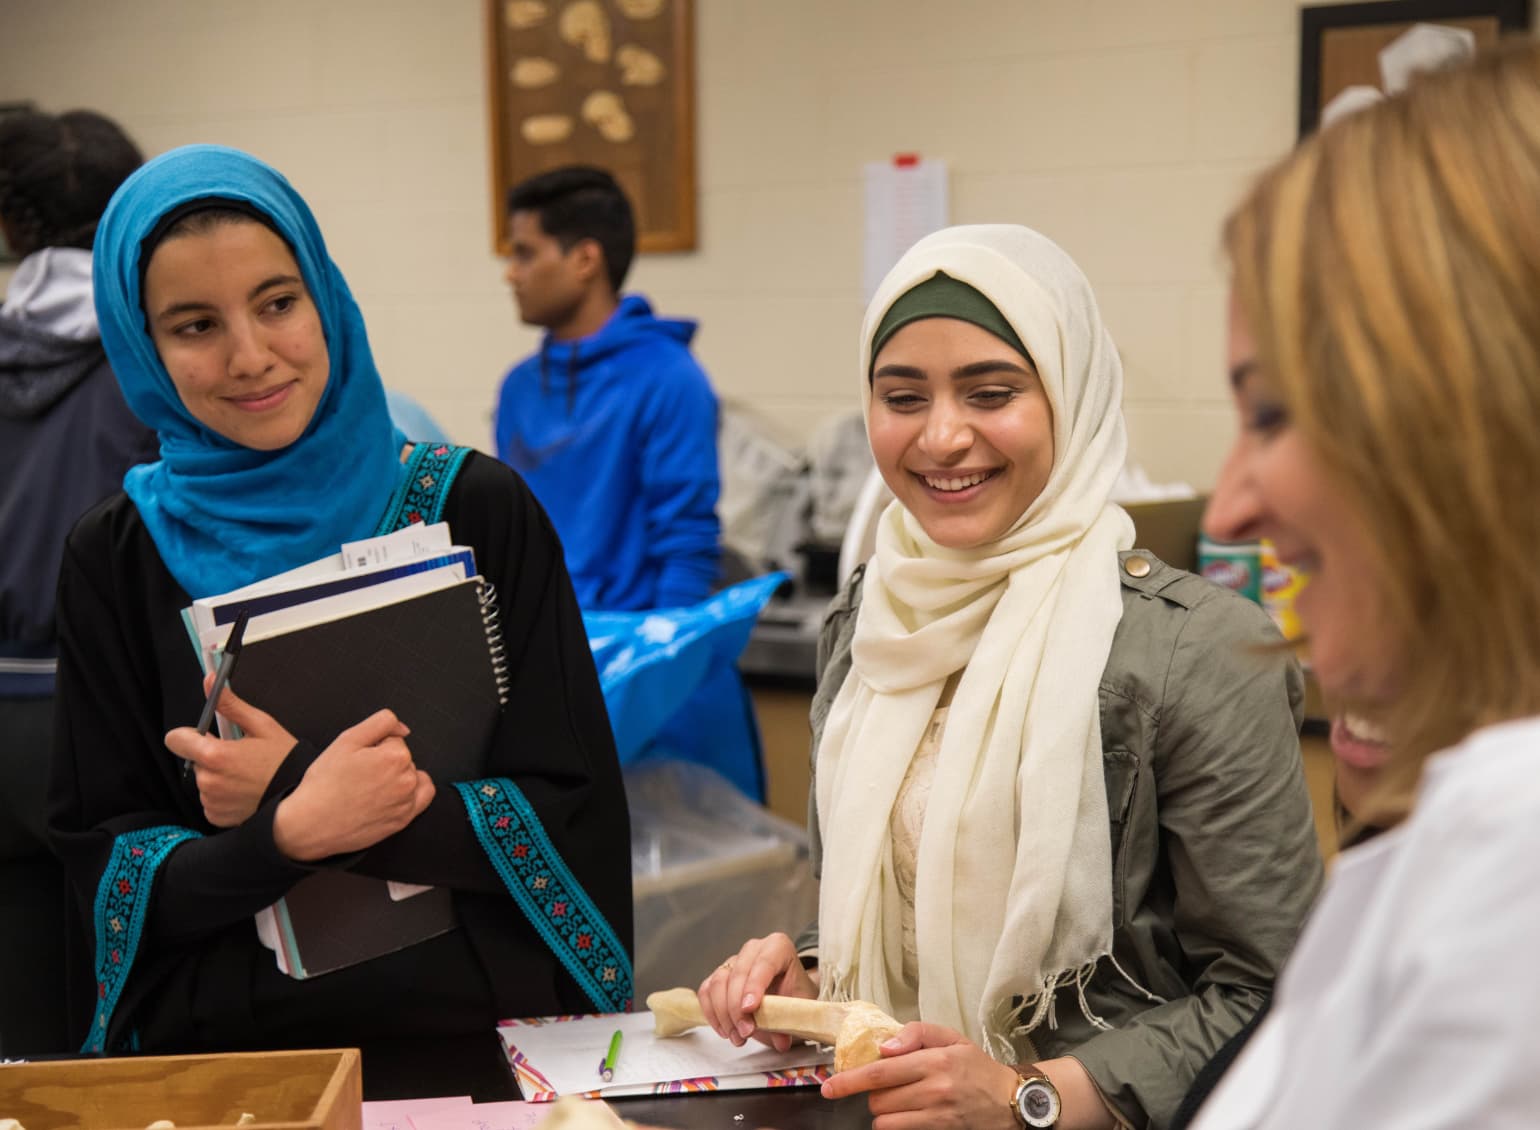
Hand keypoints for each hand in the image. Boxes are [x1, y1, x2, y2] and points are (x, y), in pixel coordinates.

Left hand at [164, 674, 296, 826]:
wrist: (300, 798)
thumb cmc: (284, 761)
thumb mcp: (262, 725)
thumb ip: (230, 704)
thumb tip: (211, 681)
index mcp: (215, 755)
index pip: (176, 740)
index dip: (189, 735)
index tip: (207, 736)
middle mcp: (208, 780)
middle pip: (194, 760)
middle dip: (211, 756)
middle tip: (240, 757)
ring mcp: (211, 801)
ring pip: (204, 780)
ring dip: (218, 777)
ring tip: (245, 776)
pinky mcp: (216, 817)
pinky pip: (210, 801)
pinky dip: (222, 796)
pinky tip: (243, 792)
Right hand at [272, 709, 433, 860]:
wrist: (311, 823)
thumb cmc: (325, 782)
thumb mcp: (347, 740)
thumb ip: (381, 723)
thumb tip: (404, 729)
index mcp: (395, 757)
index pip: (394, 740)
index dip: (374, 747)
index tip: (358, 760)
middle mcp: (407, 780)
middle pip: (403, 759)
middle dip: (385, 762)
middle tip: (359, 776)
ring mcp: (406, 803)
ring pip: (410, 776)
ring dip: (396, 777)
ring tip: (370, 788)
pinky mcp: (403, 820)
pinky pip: (422, 798)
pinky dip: (411, 793)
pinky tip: (392, 794)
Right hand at [697, 932, 818, 1052]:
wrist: (787, 994)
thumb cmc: (793, 994)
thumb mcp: (799, 1006)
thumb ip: (789, 1020)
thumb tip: (781, 1041)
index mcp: (778, 947)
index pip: (765, 962)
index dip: (755, 985)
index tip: (750, 1008)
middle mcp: (753, 950)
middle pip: (737, 974)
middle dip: (737, 1007)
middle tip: (746, 1032)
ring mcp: (733, 961)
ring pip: (718, 983)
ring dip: (724, 1014)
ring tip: (738, 1037)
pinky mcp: (718, 975)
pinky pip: (706, 991)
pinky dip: (712, 1013)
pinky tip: (725, 1031)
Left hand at [820, 1022, 1018, 1129]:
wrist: (1011, 1101)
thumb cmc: (976, 1067)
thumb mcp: (950, 1037)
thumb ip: (916, 1033)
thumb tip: (884, 1047)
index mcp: (935, 1061)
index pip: (880, 1072)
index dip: (849, 1081)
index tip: (829, 1086)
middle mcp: (934, 1091)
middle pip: (879, 1099)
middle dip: (874, 1092)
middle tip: (890, 1084)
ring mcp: (937, 1117)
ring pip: (886, 1120)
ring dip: (884, 1112)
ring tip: (900, 1101)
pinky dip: (896, 1125)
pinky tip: (909, 1115)